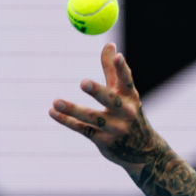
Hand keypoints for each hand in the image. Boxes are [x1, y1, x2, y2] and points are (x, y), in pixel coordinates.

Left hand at [48, 43, 165, 168]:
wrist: (142, 151)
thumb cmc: (128, 114)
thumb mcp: (125, 94)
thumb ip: (113, 70)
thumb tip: (109, 44)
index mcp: (131, 97)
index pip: (127, 80)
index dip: (122, 68)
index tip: (118, 56)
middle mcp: (125, 113)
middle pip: (110, 100)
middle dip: (97, 91)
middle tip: (83, 82)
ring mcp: (115, 129)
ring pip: (91, 117)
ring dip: (72, 110)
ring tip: (56, 101)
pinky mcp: (103, 141)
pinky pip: (82, 129)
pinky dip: (66, 120)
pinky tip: (53, 112)